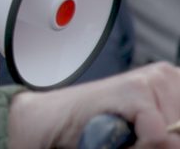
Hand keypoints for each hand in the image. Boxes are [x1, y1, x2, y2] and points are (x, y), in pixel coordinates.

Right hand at [9, 62, 179, 147]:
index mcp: (174, 84)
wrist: (50, 121)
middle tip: (134, 138)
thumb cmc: (95, 129)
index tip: (158, 138)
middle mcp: (167, 76)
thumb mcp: (146, 132)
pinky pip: (159, 135)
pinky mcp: (135, 89)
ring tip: (124, 137)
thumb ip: (169, 134)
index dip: (176, 135)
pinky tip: (117, 138)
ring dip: (152, 145)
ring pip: (177, 135)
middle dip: (165, 142)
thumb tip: (176, 138)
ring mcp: (152, 79)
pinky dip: (139, 146)